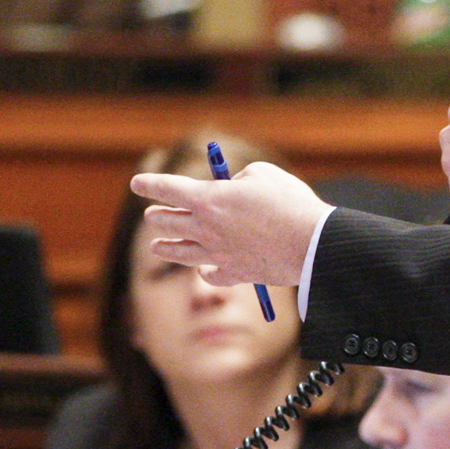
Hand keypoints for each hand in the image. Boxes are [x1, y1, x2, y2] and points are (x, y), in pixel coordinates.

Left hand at [132, 161, 326, 287]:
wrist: (313, 243)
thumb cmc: (290, 202)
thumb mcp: (263, 174)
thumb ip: (239, 178)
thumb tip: (232, 188)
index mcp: (208, 198)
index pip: (166, 188)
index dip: (149, 184)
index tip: (136, 184)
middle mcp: (205, 228)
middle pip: (167, 222)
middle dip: (157, 216)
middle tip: (153, 215)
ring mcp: (217, 254)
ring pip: (179, 252)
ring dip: (165, 247)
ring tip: (157, 246)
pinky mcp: (235, 273)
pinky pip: (211, 274)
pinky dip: (207, 271)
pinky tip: (204, 268)